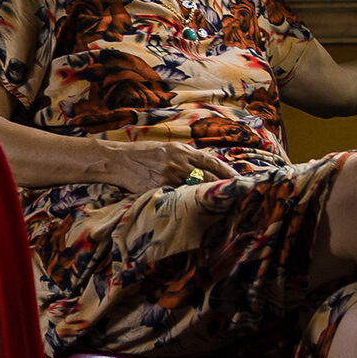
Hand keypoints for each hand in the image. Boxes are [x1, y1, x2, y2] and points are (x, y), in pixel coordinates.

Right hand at [109, 138, 236, 194]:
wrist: (118, 160)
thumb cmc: (142, 154)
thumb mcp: (166, 149)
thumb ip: (184, 157)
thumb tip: (204, 168)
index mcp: (181, 150)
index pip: (211, 161)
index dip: (226, 171)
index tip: (238, 179)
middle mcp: (178, 162)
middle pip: (207, 176)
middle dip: (221, 185)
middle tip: (233, 194)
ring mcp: (169, 176)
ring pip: (194, 188)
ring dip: (205, 196)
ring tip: (216, 203)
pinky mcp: (159, 188)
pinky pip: (178, 197)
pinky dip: (186, 201)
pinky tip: (193, 208)